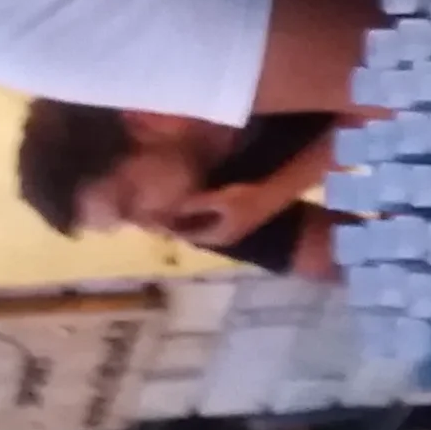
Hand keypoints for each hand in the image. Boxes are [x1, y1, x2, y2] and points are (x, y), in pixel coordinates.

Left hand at [163, 183, 283, 247]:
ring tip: (175, 207)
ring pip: (204, 227)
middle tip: (162, 213)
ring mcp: (231, 230)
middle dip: (179, 224)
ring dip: (190, 219)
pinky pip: (211, 220)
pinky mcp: (237, 220)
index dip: (170, 227)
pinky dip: (201, 214)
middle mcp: (222, 237)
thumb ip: (196, 204)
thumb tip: (175, 207)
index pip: (187, 235)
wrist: (275, 193)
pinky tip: (196, 202)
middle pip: (195, 233)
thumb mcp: (219, 199)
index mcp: (216, 235)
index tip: (155, 219)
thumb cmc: (247, 196)